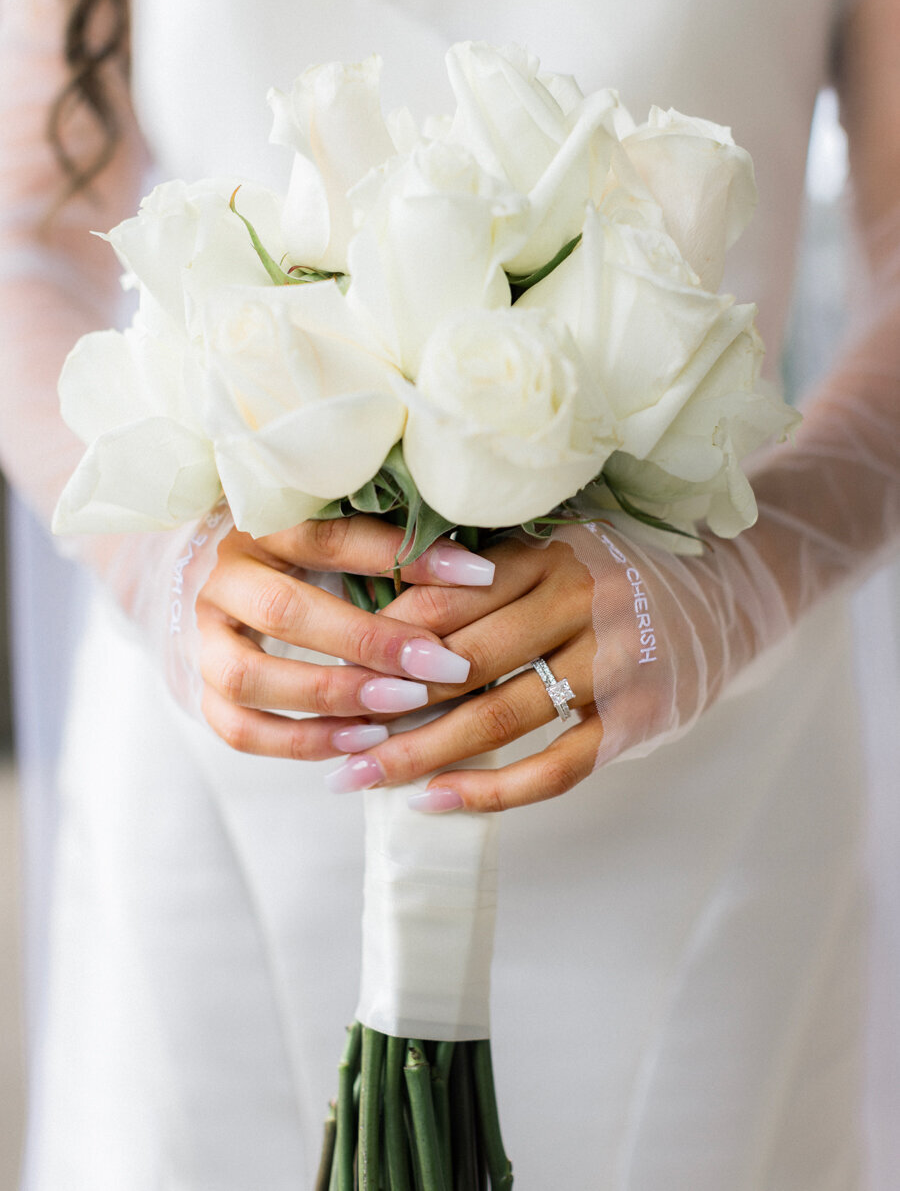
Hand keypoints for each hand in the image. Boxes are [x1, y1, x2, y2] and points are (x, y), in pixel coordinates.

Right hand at [195, 516, 494, 757]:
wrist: (233, 590)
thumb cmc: (312, 559)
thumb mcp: (345, 538)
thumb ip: (392, 546)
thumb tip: (476, 562)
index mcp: (261, 526)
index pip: (330, 536)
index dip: (404, 555)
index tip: (477, 576)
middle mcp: (222, 578)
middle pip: (285, 611)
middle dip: (368, 643)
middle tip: (439, 664)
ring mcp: (204, 638)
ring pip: (249, 676)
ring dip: (331, 697)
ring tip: (401, 708)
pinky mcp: (203, 690)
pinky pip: (240, 729)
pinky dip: (301, 742)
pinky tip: (361, 741)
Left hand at [322, 522, 777, 811]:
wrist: (725, 597)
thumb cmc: (614, 573)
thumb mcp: (557, 549)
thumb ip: (487, 573)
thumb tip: (380, 612)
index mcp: (553, 553)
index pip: (451, 597)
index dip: (385, 638)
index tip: (331, 668)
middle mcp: (585, 603)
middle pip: (468, 662)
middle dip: (390, 705)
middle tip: (331, 738)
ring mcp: (616, 664)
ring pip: (503, 718)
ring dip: (425, 754)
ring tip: (362, 778)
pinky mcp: (638, 719)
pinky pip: (557, 766)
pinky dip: (495, 792)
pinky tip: (437, 804)